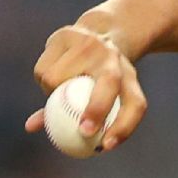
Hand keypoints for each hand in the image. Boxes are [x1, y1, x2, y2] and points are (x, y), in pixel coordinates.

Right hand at [27, 24, 147, 150]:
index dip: (125, 125)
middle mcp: (113, 57)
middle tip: (83, 131)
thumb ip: (80, 117)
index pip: (135, 103)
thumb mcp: (101, 92)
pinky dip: (42, 80)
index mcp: (129, 75)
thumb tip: (46, 135)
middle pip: (110, 83)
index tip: (106, 145)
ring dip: (51, 93)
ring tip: (57, 90)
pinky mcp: (66, 34)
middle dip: (97, 108)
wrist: (99, 31)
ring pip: (58, 79)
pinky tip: (50, 72)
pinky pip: (43, 70)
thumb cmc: (101, 74)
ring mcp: (90, 44)